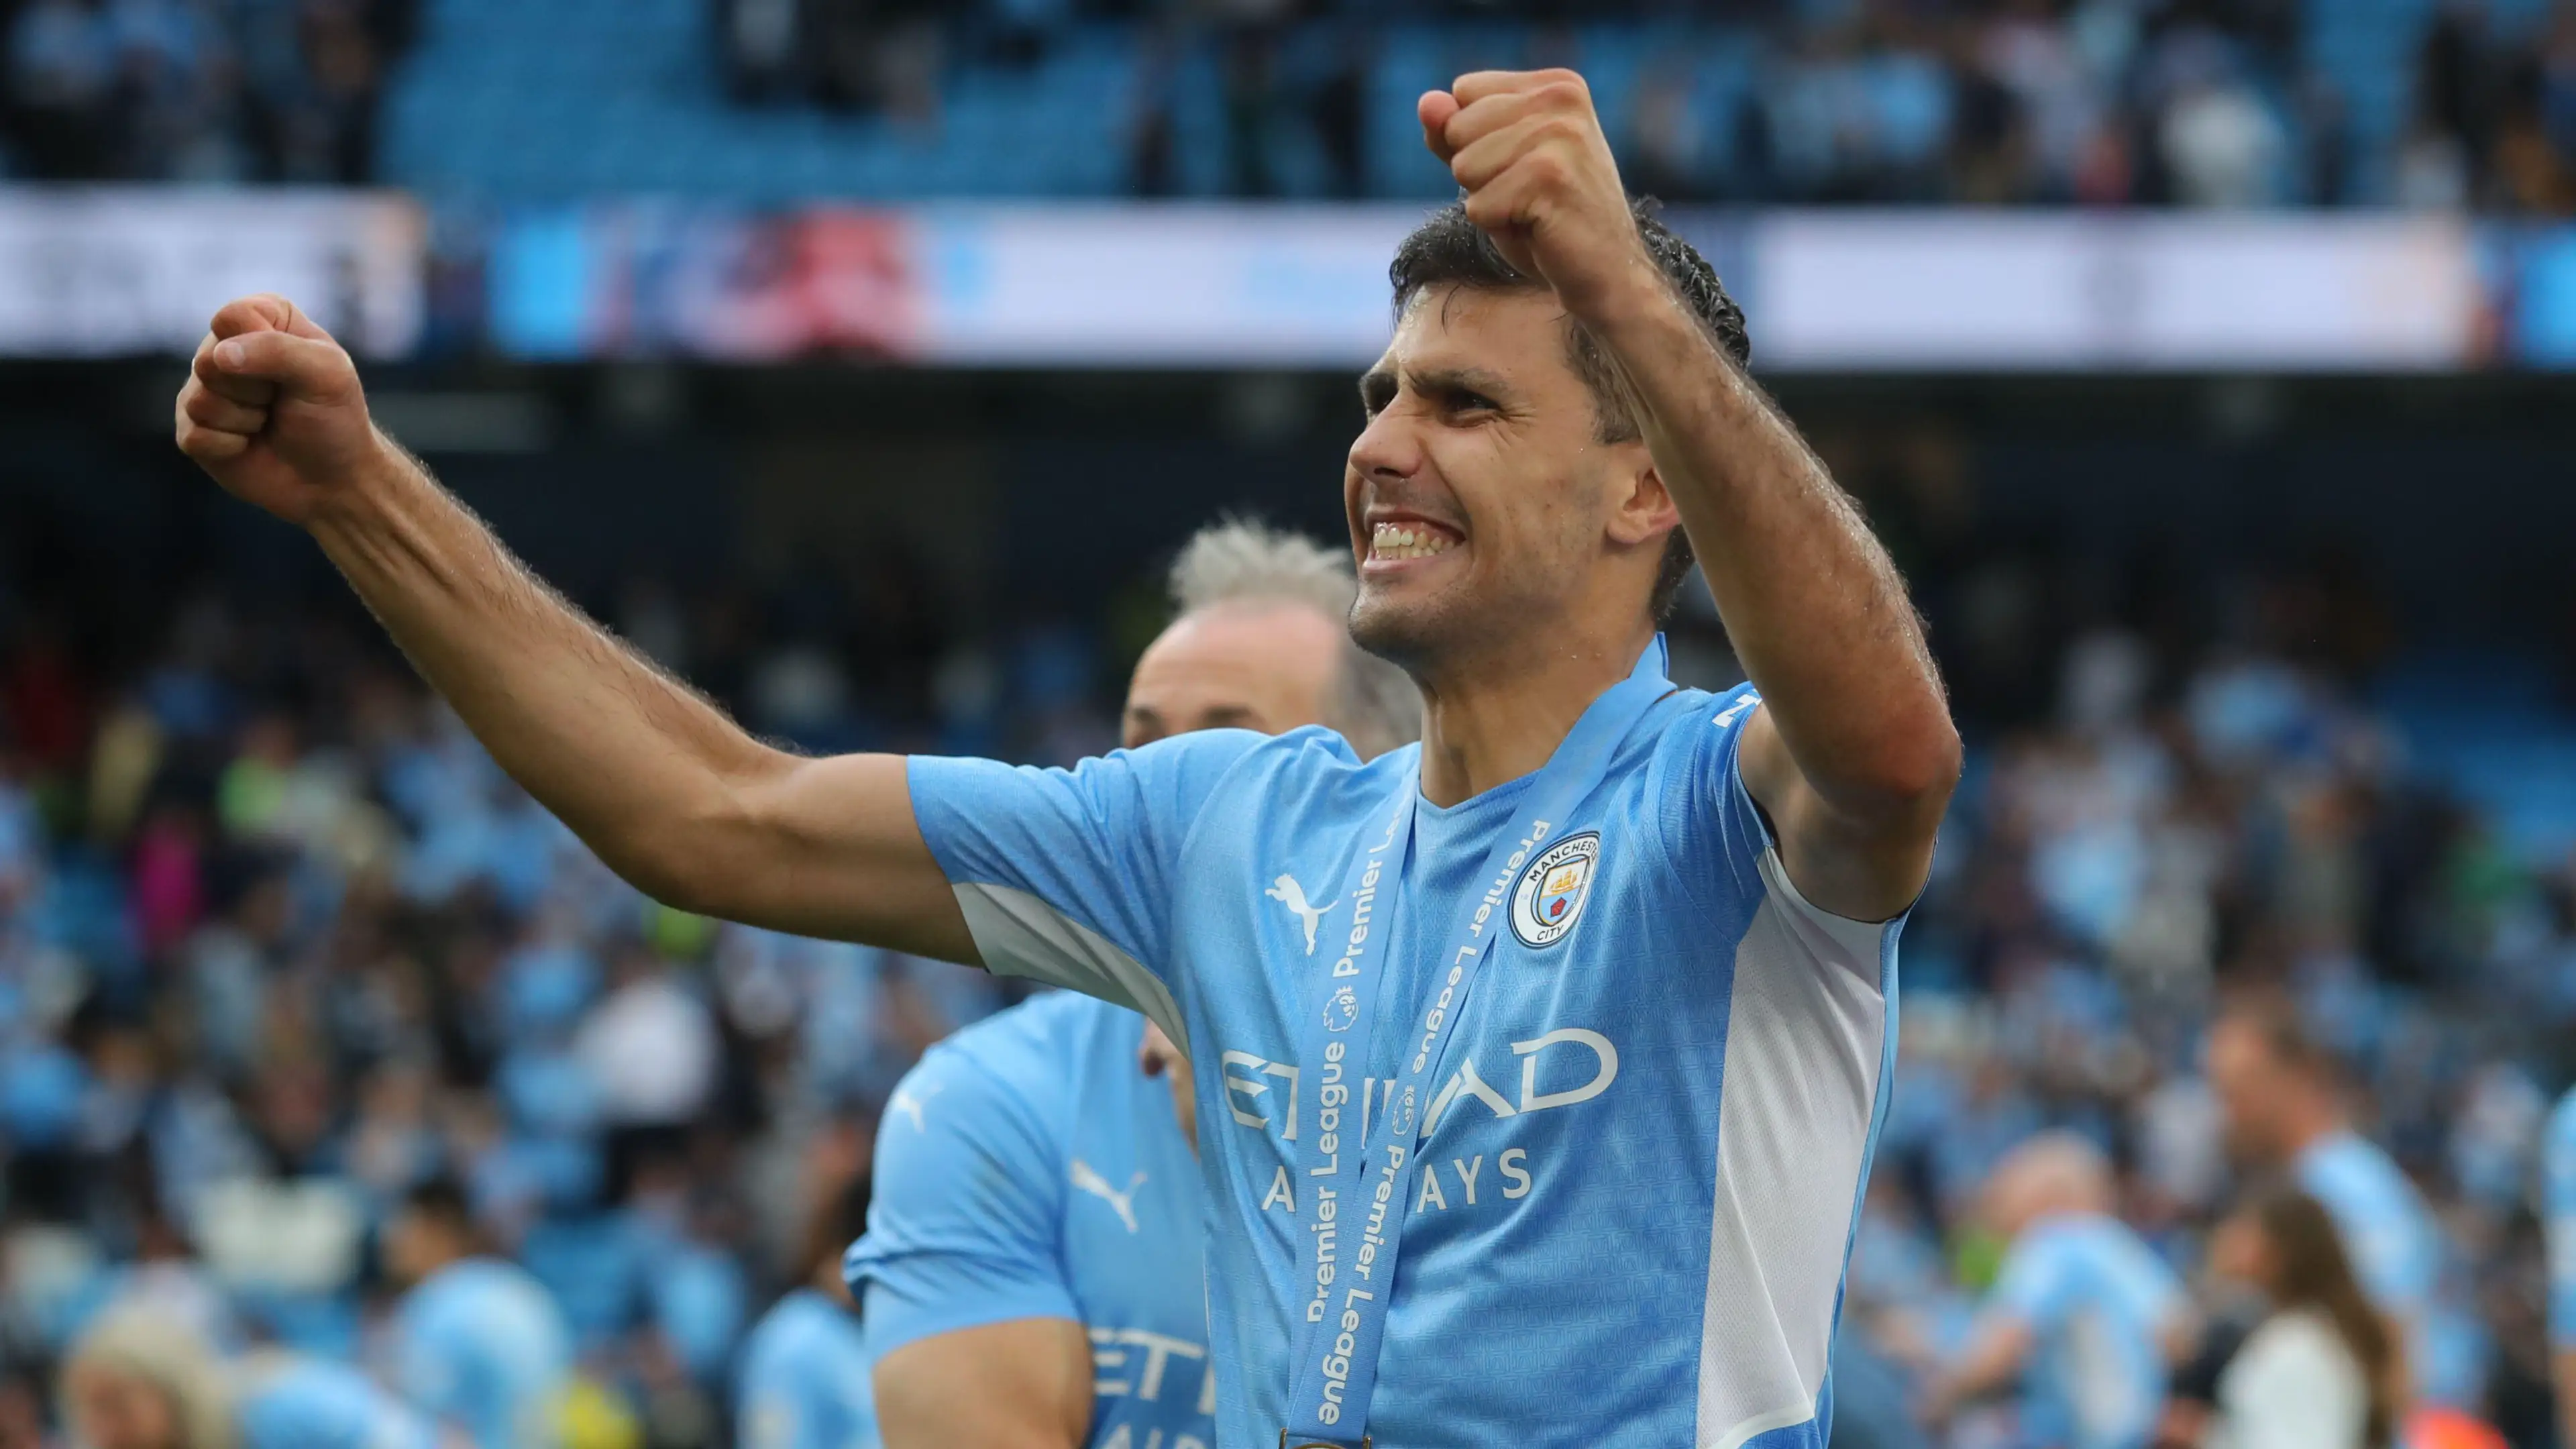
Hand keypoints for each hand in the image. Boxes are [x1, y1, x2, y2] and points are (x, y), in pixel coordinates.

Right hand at [174, 294, 387, 528]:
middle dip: (255, 390)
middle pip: (209, 360)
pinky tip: (250, 444)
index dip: (262, 348)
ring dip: (246, 420)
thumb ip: (277, 350)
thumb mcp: (327, 373)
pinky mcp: (193, 428)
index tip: (296, 370)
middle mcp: (226, 346)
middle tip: (281, 401)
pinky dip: (231, 447)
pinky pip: (195, 435)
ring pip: (200, 401)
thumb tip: (219, 356)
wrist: (333, 480)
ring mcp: (204, 388)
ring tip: (268, 422)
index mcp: (263, 317)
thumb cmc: (335, 419)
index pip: (232, 317)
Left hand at [1419, 70, 1650, 319]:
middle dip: (1477, 172)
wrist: (1606, 273)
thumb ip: (1454, 132)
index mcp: (1555, 84)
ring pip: (1464, 166)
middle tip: (1527, 194)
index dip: (1473, 139)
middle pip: (1458, 127)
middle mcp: (1562, 98)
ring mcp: (1560, 135)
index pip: (1463, 91)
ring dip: (1488, 201)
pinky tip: (1538, 229)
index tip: (1520, 166)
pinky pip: (1478, 204)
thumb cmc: (1547, 220)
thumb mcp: (1493, 167)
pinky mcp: (1550, 177)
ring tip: (1532, 210)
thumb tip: (1426, 103)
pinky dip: (1497, 226)